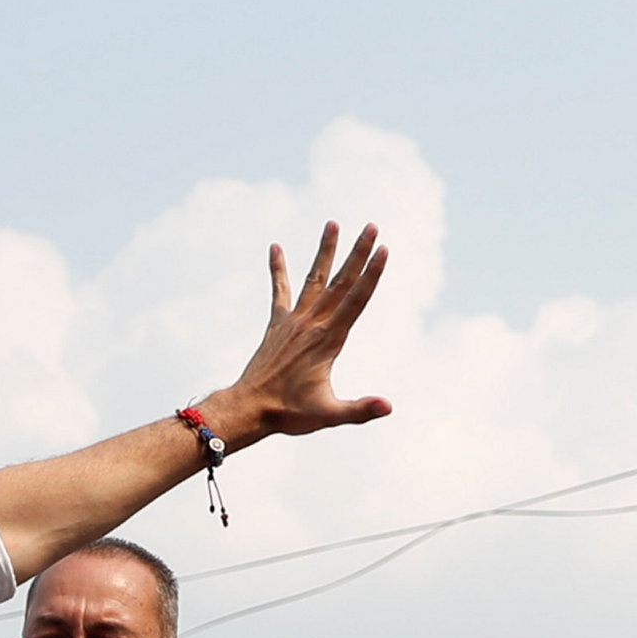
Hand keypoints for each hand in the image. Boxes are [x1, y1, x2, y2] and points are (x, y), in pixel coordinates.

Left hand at [198, 223, 391, 447]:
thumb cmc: (289, 413)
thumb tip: (388, 407)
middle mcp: (312, 324)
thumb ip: (359, 410)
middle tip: (372, 226)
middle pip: (341, 282)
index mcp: (328, 340)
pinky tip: (275, 247)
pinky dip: (278, 269)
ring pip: (314, 279)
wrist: (248, 409)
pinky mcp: (277, 325)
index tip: (383, 250)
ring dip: (325, 251)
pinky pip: (279, 291)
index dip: (371, 274)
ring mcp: (293, 322)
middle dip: (358, 253)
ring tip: (333, 223)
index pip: (356, 300)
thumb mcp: (328, 415)